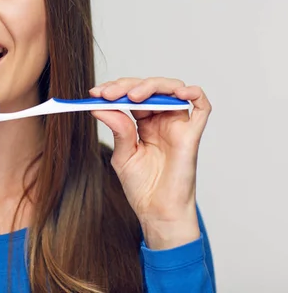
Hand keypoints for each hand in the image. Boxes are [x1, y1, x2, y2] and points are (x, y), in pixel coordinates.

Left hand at [89, 77, 211, 249]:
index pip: (132, 95)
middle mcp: (163, 120)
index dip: (115, 89)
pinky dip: (193, 93)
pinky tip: (179, 92)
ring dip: (151, 86)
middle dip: (126, 86)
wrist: (158, 212)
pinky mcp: (192, 135)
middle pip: (149, 88)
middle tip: (108, 94)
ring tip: (132, 96)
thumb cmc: (143, 187)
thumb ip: (117, 129)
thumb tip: (101, 106)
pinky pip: (201, 107)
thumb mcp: (123, 154)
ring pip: (172, 89)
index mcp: (145, 123)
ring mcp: (178, 125)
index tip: (96, 93)